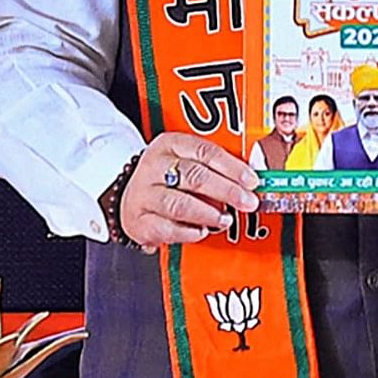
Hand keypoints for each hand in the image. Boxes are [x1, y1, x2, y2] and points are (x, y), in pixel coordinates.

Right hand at [115, 132, 257, 245]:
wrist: (126, 195)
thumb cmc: (166, 178)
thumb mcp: (185, 160)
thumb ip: (214, 167)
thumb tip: (249, 181)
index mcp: (169, 144)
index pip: (204, 151)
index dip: (232, 167)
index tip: (251, 180)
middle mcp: (154, 166)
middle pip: (194, 176)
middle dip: (227, 191)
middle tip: (247, 202)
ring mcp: (144, 194)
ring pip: (180, 205)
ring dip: (209, 214)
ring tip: (226, 219)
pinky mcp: (139, 221)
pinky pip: (168, 229)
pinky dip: (189, 232)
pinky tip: (202, 231)